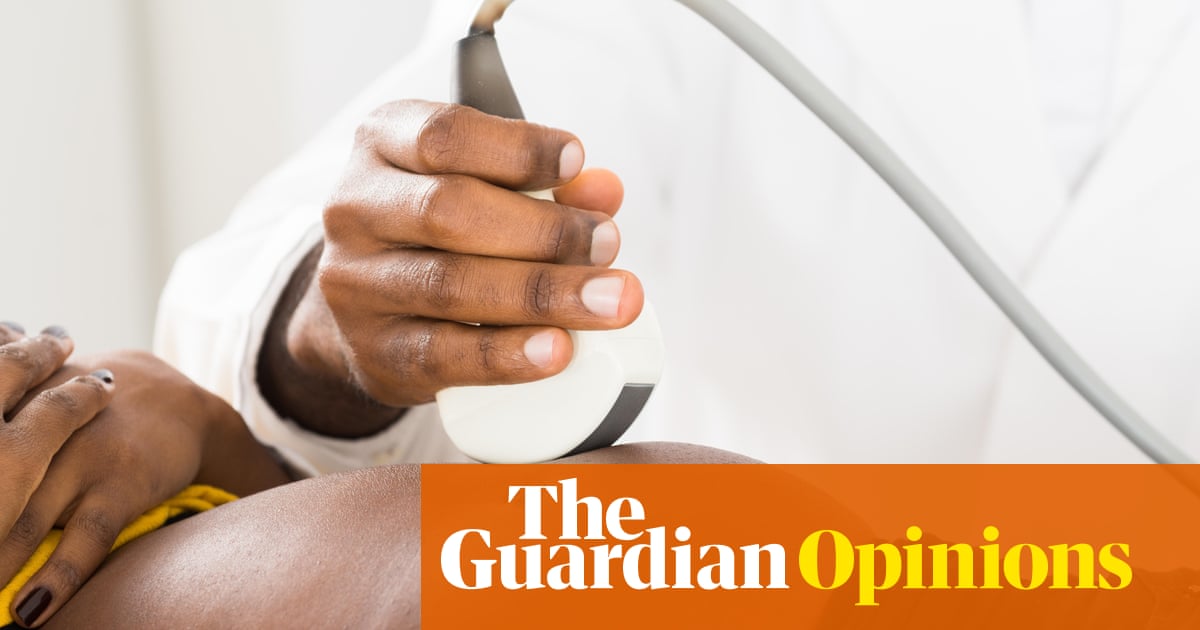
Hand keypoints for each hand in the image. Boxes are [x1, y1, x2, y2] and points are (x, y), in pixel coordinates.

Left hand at [1, 347, 288, 627]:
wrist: (182, 404)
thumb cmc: (95, 396)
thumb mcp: (39, 379)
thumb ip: (5, 386)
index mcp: (18, 400)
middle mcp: (44, 429)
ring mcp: (84, 458)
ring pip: (21, 520)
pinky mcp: (122, 487)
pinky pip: (83, 539)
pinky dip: (56, 578)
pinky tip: (31, 612)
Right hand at [259, 100, 643, 436]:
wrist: (371, 313)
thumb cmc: (440, 233)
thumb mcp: (483, 188)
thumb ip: (545, 185)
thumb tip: (602, 191)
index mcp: (383, 143)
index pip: (444, 135)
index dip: (517, 149)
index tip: (576, 161)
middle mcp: (355, 208)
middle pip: (449, 210)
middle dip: (542, 230)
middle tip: (608, 244)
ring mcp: (355, 285)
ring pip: (450, 285)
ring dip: (541, 294)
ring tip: (608, 301)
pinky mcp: (373, 352)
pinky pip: (442, 354)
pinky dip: (507, 354)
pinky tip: (557, 349)